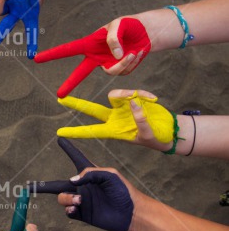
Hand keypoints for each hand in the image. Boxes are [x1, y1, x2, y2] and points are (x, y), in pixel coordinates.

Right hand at [34, 18, 150, 96]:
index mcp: (89, 44)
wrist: (147, 33)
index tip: (36, 59)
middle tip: (60, 94)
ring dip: (124, 62)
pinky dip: (132, 62)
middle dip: (70, 83)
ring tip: (134, 51)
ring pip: (111, 72)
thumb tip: (114, 57)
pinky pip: (123, 72)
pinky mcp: (119, 70)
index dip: (52, 55)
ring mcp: (107, 65)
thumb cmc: (129, 25)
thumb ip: (113, 39)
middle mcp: (96, 57)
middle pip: (80, 72)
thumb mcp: (119, 24)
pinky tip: (137, 53)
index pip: (68, 50)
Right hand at [34, 138, 134, 230]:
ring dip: (66, 198)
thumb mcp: (109, 175)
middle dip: (42, 186)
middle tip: (29, 186)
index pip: (75, 157)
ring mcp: (81, 201)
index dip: (68, 148)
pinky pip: (68, 211)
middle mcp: (82, 187)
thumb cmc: (123, 190)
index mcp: (89, 173)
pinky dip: (69, 209)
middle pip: (57, 184)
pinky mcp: (83, 214)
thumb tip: (72, 181)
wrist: (131, 212)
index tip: (60, 139)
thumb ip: (89, 174)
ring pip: (61, 198)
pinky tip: (76, 207)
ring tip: (79, 200)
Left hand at [57, 90, 174, 150]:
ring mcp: (123, 107)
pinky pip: (133, 91)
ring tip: (148, 100)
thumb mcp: (148, 135)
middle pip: (92, 109)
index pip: (92, 131)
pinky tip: (153, 99)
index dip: (76, 132)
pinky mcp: (133, 98)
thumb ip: (141, 120)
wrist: (170, 130)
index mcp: (114, 131)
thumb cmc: (158, 138)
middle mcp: (114, 118)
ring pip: (115, 95)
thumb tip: (133, 102)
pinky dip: (143, 93)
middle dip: (77, 104)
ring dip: (128, 94)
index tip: (59, 132)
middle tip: (60, 99)